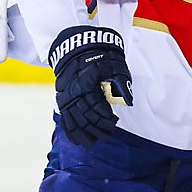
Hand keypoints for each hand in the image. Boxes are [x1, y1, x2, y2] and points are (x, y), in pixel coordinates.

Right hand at [49, 26, 133, 146]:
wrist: (78, 47)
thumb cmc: (100, 56)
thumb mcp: (114, 65)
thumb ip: (121, 82)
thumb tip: (129, 101)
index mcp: (86, 83)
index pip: (96, 107)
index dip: (106, 118)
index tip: (114, 123)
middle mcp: (73, 91)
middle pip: (84, 116)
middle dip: (96, 128)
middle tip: (107, 135)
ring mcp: (66, 95)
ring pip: (73, 120)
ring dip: (83, 133)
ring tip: (91, 143)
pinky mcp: (62, 98)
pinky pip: (64, 117)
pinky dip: (69, 130)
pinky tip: (75, 140)